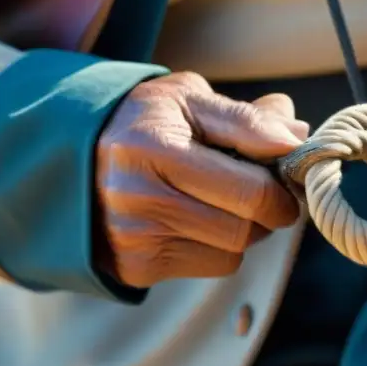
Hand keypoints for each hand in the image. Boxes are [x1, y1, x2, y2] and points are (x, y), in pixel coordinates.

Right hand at [95, 72, 308, 287]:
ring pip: (233, 252)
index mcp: (155, 147)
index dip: (284, 188)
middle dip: (266, 210)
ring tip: (218, 199)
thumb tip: (298, 136)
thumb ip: (246, 117)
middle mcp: (139, 198)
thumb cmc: (142, 121)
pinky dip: (216, 246)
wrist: (68, 156)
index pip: (253, 191)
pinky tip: (193, 219)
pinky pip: (210, 266)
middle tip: (260, 189)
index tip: (288, 176)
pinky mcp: (136, 266)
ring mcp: (135, 237)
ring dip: (242, 229)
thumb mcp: (188, 99)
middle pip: (247, 228)